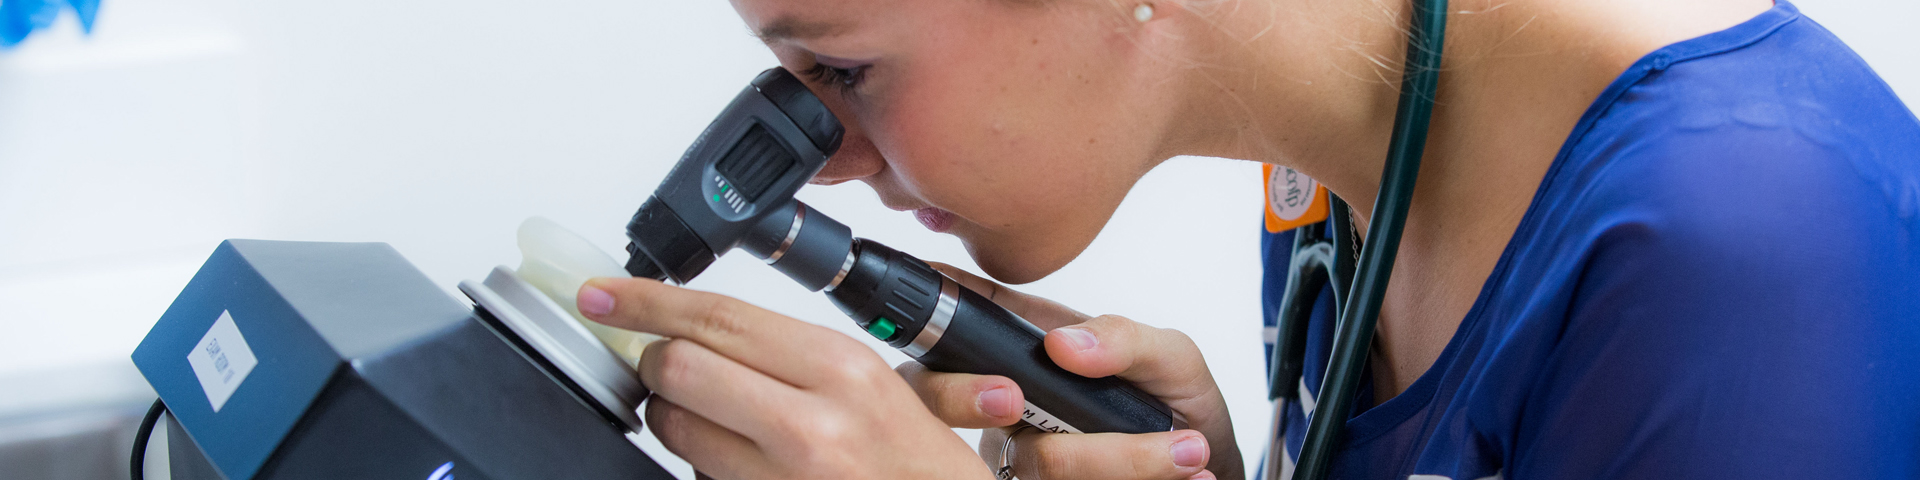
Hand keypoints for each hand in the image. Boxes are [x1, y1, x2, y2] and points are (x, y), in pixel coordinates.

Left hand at [578, 277, 994, 479]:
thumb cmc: (925, 468)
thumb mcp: (893, 389)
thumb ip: (804, 355)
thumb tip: (716, 327)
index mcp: (842, 369)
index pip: (717, 318)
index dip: (646, 302)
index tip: (603, 294)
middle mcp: (810, 424)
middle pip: (679, 369)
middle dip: (653, 362)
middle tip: (658, 360)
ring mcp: (783, 479)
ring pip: (675, 430)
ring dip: (670, 417)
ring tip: (705, 416)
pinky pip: (698, 477)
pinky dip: (699, 462)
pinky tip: (731, 457)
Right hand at [898, 264, 1242, 479]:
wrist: (1205, 463)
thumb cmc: (1174, 402)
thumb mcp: (1170, 356)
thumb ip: (1123, 339)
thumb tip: (1062, 345)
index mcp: (1027, 344)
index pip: (958, 317)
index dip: (929, 315)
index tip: (943, 313)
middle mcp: (1008, 398)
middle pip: (939, 395)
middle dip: (962, 397)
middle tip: (1014, 400)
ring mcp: (1017, 451)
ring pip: (1030, 459)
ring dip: (1117, 458)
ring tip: (1185, 451)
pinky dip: (1129, 478)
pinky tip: (1182, 474)